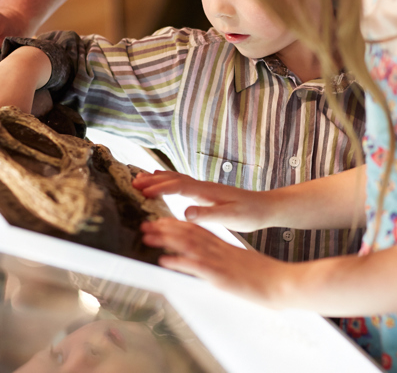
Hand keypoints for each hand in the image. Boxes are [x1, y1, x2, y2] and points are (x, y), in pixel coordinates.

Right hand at [133, 170, 270, 231]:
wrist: (264, 207)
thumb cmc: (249, 214)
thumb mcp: (230, 217)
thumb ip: (208, 214)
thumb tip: (185, 212)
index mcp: (207, 191)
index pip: (178, 186)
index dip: (159, 188)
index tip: (142, 191)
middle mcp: (203, 186)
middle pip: (173, 179)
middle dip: (153, 181)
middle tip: (133, 183)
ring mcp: (203, 187)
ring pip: (176, 179)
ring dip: (157, 178)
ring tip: (139, 178)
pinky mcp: (205, 192)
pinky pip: (181, 183)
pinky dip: (167, 180)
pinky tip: (160, 180)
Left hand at [141, 218, 293, 308]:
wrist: (282, 282)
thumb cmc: (266, 276)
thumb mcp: (243, 263)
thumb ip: (228, 259)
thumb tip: (214, 264)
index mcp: (225, 246)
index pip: (198, 230)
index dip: (177, 224)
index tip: (161, 221)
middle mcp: (220, 250)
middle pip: (189, 233)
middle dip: (165, 229)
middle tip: (145, 225)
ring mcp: (220, 261)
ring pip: (188, 245)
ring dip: (166, 240)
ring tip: (147, 236)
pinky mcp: (221, 276)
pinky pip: (196, 267)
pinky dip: (178, 262)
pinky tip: (164, 261)